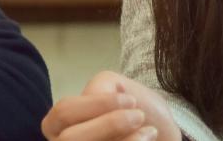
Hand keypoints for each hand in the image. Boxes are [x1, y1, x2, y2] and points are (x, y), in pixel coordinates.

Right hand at [42, 71, 179, 140]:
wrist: (162, 135)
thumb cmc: (140, 112)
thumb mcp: (115, 87)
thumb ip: (98, 88)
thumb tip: (94, 99)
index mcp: (60, 125)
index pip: (63, 112)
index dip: (97, 104)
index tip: (131, 100)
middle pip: (69, 139)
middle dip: (109, 124)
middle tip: (139, 116)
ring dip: (123, 140)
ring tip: (149, 131)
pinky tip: (148, 140)